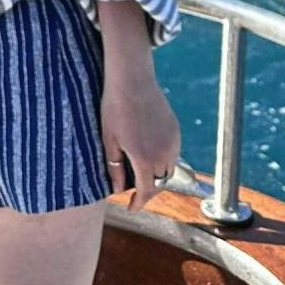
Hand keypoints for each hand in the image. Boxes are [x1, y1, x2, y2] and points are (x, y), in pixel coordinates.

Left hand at [99, 3, 179, 202]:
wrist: (132, 78)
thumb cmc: (114, 106)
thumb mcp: (109, 138)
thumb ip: (115, 167)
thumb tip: (118, 189)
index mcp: (144, 158)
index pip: (147, 191)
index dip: (139, 202)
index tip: (132, 207)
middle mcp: (163, 153)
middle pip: (160, 183)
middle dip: (149, 190)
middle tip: (134, 191)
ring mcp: (172, 141)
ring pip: (169, 169)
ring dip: (157, 175)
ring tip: (141, 172)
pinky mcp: (176, 129)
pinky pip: (173, 152)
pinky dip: (163, 159)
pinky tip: (149, 152)